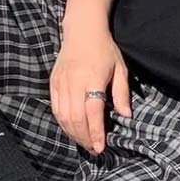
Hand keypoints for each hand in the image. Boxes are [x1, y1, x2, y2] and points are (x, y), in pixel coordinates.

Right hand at [49, 24, 132, 154]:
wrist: (82, 31)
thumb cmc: (105, 50)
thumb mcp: (120, 68)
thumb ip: (122, 93)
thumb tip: (126, 115)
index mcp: (93, 78)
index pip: (93, 111)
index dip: (96, 131)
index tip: (100, 147)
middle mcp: (74, 81)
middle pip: (76, 117)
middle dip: (84, 137)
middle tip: (93, 149)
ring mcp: (61, 82)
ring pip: (63, 116)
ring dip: (73, 133)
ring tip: (84, 142)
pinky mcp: (53, 82)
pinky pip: (55, 108)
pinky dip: (62, 122)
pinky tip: (72, 130)